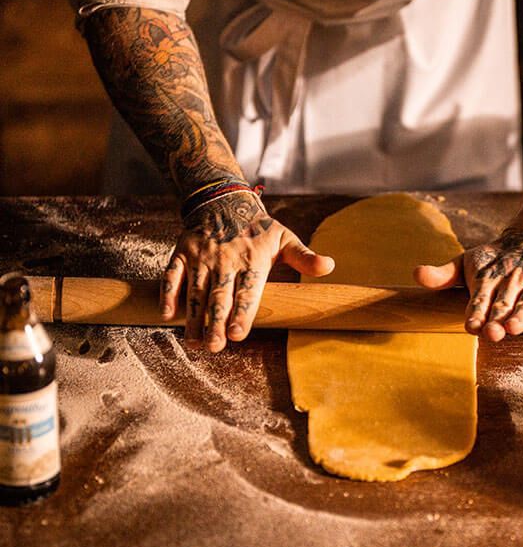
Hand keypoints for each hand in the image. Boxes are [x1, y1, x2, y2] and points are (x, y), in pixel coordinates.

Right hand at [160, 192, 333, 351]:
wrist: (223, 199)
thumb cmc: (259, 228)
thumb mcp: (285, 238)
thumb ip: (305, 257)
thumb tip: (330, 266)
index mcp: (252, 260)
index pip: (247, 292)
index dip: (242, 314)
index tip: (237, 335)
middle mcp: (225, 260)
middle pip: (220, 296)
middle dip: (215, 323)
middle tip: (215, 346)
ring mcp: (201, 256)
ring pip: (195, 290)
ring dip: (193, 317)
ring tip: (195, 341)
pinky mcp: (182, 252)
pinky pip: (172, 274)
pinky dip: (169, 293)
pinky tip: (168, 314)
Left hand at [415, 223, 522, 340]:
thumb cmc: (494, 258)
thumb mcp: (466, 262)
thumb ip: (443, 274)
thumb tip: (415, 274)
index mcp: (487, 279)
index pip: (479, 299)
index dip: (476, 312)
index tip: (471, 326)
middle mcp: (512, 282)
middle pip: (503, 304)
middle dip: (497, 318)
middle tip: (492, 333)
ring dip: (522, 316)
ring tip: (513, 328)